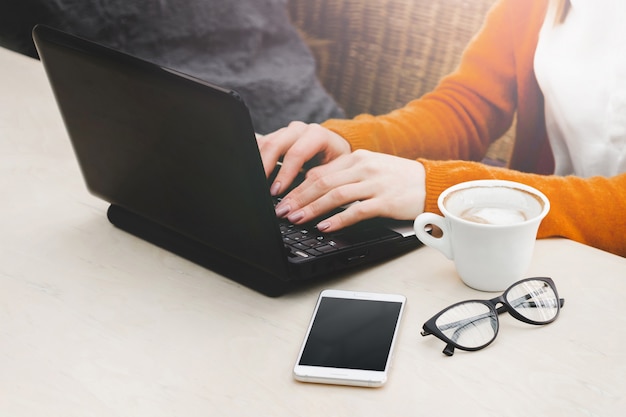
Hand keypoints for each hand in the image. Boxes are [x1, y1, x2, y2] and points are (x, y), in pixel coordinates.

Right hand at [257, 121, 351, 195]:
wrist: (335, 148)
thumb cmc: (337, 162)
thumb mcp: (335, 171)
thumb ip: (319, 179)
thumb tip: (301, 197)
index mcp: (317, 135)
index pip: (296, 153)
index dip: (284, 173)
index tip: (276, 191)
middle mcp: (300, 129)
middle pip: (275, 144)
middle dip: (265, 168)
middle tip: (261, 189)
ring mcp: (286, 131)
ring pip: (265, 143)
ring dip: (258, 164)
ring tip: (257, 183)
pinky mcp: (276, 136)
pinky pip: (261, 145)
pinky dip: (256, 160)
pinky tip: (255, 174)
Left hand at [274, 149, 425, 231]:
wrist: (432, 183)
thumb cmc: (398, 179)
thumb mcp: (370, 169)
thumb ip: (345, 176)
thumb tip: (315, 189)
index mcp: (356, 158)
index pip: (320, 171)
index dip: (297, 186)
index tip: (283, 200)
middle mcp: (363, 167)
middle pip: (322, 182)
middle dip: (298, 198)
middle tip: (282, 212)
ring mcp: (375, 183)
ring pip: (335, 195)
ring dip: (312, 208)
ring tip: (297, 219)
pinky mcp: (386, 200)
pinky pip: (356, 210)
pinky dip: (338, 219)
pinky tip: (324, 227)